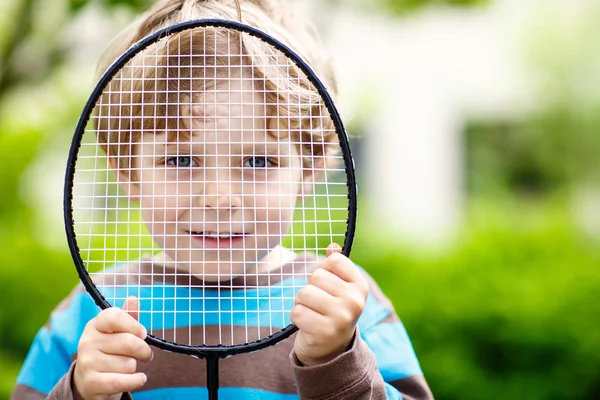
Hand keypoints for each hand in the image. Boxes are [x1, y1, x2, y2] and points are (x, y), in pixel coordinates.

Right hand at [73, 297, 152, 399]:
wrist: (89, 380)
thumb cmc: (109, 350)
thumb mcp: (117, 332)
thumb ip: (127, 316)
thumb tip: (133, 299)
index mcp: (95, 324)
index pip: (115, 316)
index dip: (134, 325)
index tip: (143, 334)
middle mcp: (87, 341)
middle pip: (129, 342)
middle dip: (143, 350)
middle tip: (145, 354)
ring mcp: (87, 362)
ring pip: (128, 364)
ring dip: (133, 367)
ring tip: (125, 367)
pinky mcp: (91, 382)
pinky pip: (123, 381)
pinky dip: (136, 381)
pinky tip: (139, 378)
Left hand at [291, 244, 368, 366]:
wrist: (331, 348)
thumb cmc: (332, 309)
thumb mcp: (338, 287)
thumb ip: (335, 265)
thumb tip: (333, 246)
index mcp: (360, 286)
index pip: (334, 261)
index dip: (324, 271)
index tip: (330, 287)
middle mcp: (355, 301)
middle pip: (316, 277)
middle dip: (311, 289)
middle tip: (319, 304)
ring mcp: (341, 317)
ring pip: (304, 293)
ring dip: (301, 303)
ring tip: (313, 313)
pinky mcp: (324, 332)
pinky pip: (297, 312)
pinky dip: (297, 317)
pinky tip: (308, 324)